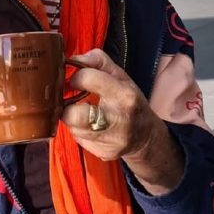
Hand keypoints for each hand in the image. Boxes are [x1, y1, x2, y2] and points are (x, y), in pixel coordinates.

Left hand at [62, 49, 183, 194]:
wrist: (145, 136)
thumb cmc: (130, 101)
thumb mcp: (121, 76)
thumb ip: (98, 61)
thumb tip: (74, 59)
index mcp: (124, 95)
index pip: (88, 79)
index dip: (76, 78)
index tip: (76, 80)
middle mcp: (118, 119)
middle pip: (74, 115)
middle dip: (67, 107)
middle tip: (72, 101)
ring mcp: (110, 140)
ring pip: (73, 128)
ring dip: (74, 119)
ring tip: (84, 113)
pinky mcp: (103, 153)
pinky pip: (79, 140)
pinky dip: (80, 132)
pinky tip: (91, 127)